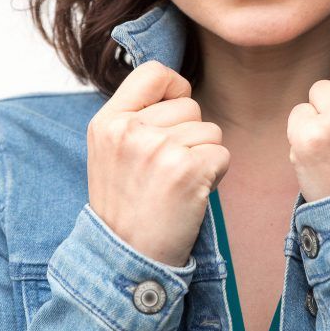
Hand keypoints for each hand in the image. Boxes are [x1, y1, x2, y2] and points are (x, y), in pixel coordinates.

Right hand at [87, 61, 229, 266]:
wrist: (126, 258)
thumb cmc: (126, 205)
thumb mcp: (110, 152)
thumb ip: (136, 117)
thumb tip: (179, 89)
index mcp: (107, 122)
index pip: (153, 72)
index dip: (174, 87)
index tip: (174, 112)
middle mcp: (130, 131)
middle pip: (190, 105)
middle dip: (190, 134)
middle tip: (167, 171)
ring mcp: (157, 149)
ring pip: (210, 131)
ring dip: (203, 157)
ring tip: (176, 185)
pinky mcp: (186, 170)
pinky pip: (222, 154)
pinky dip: (215, 175)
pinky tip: (191, 195)